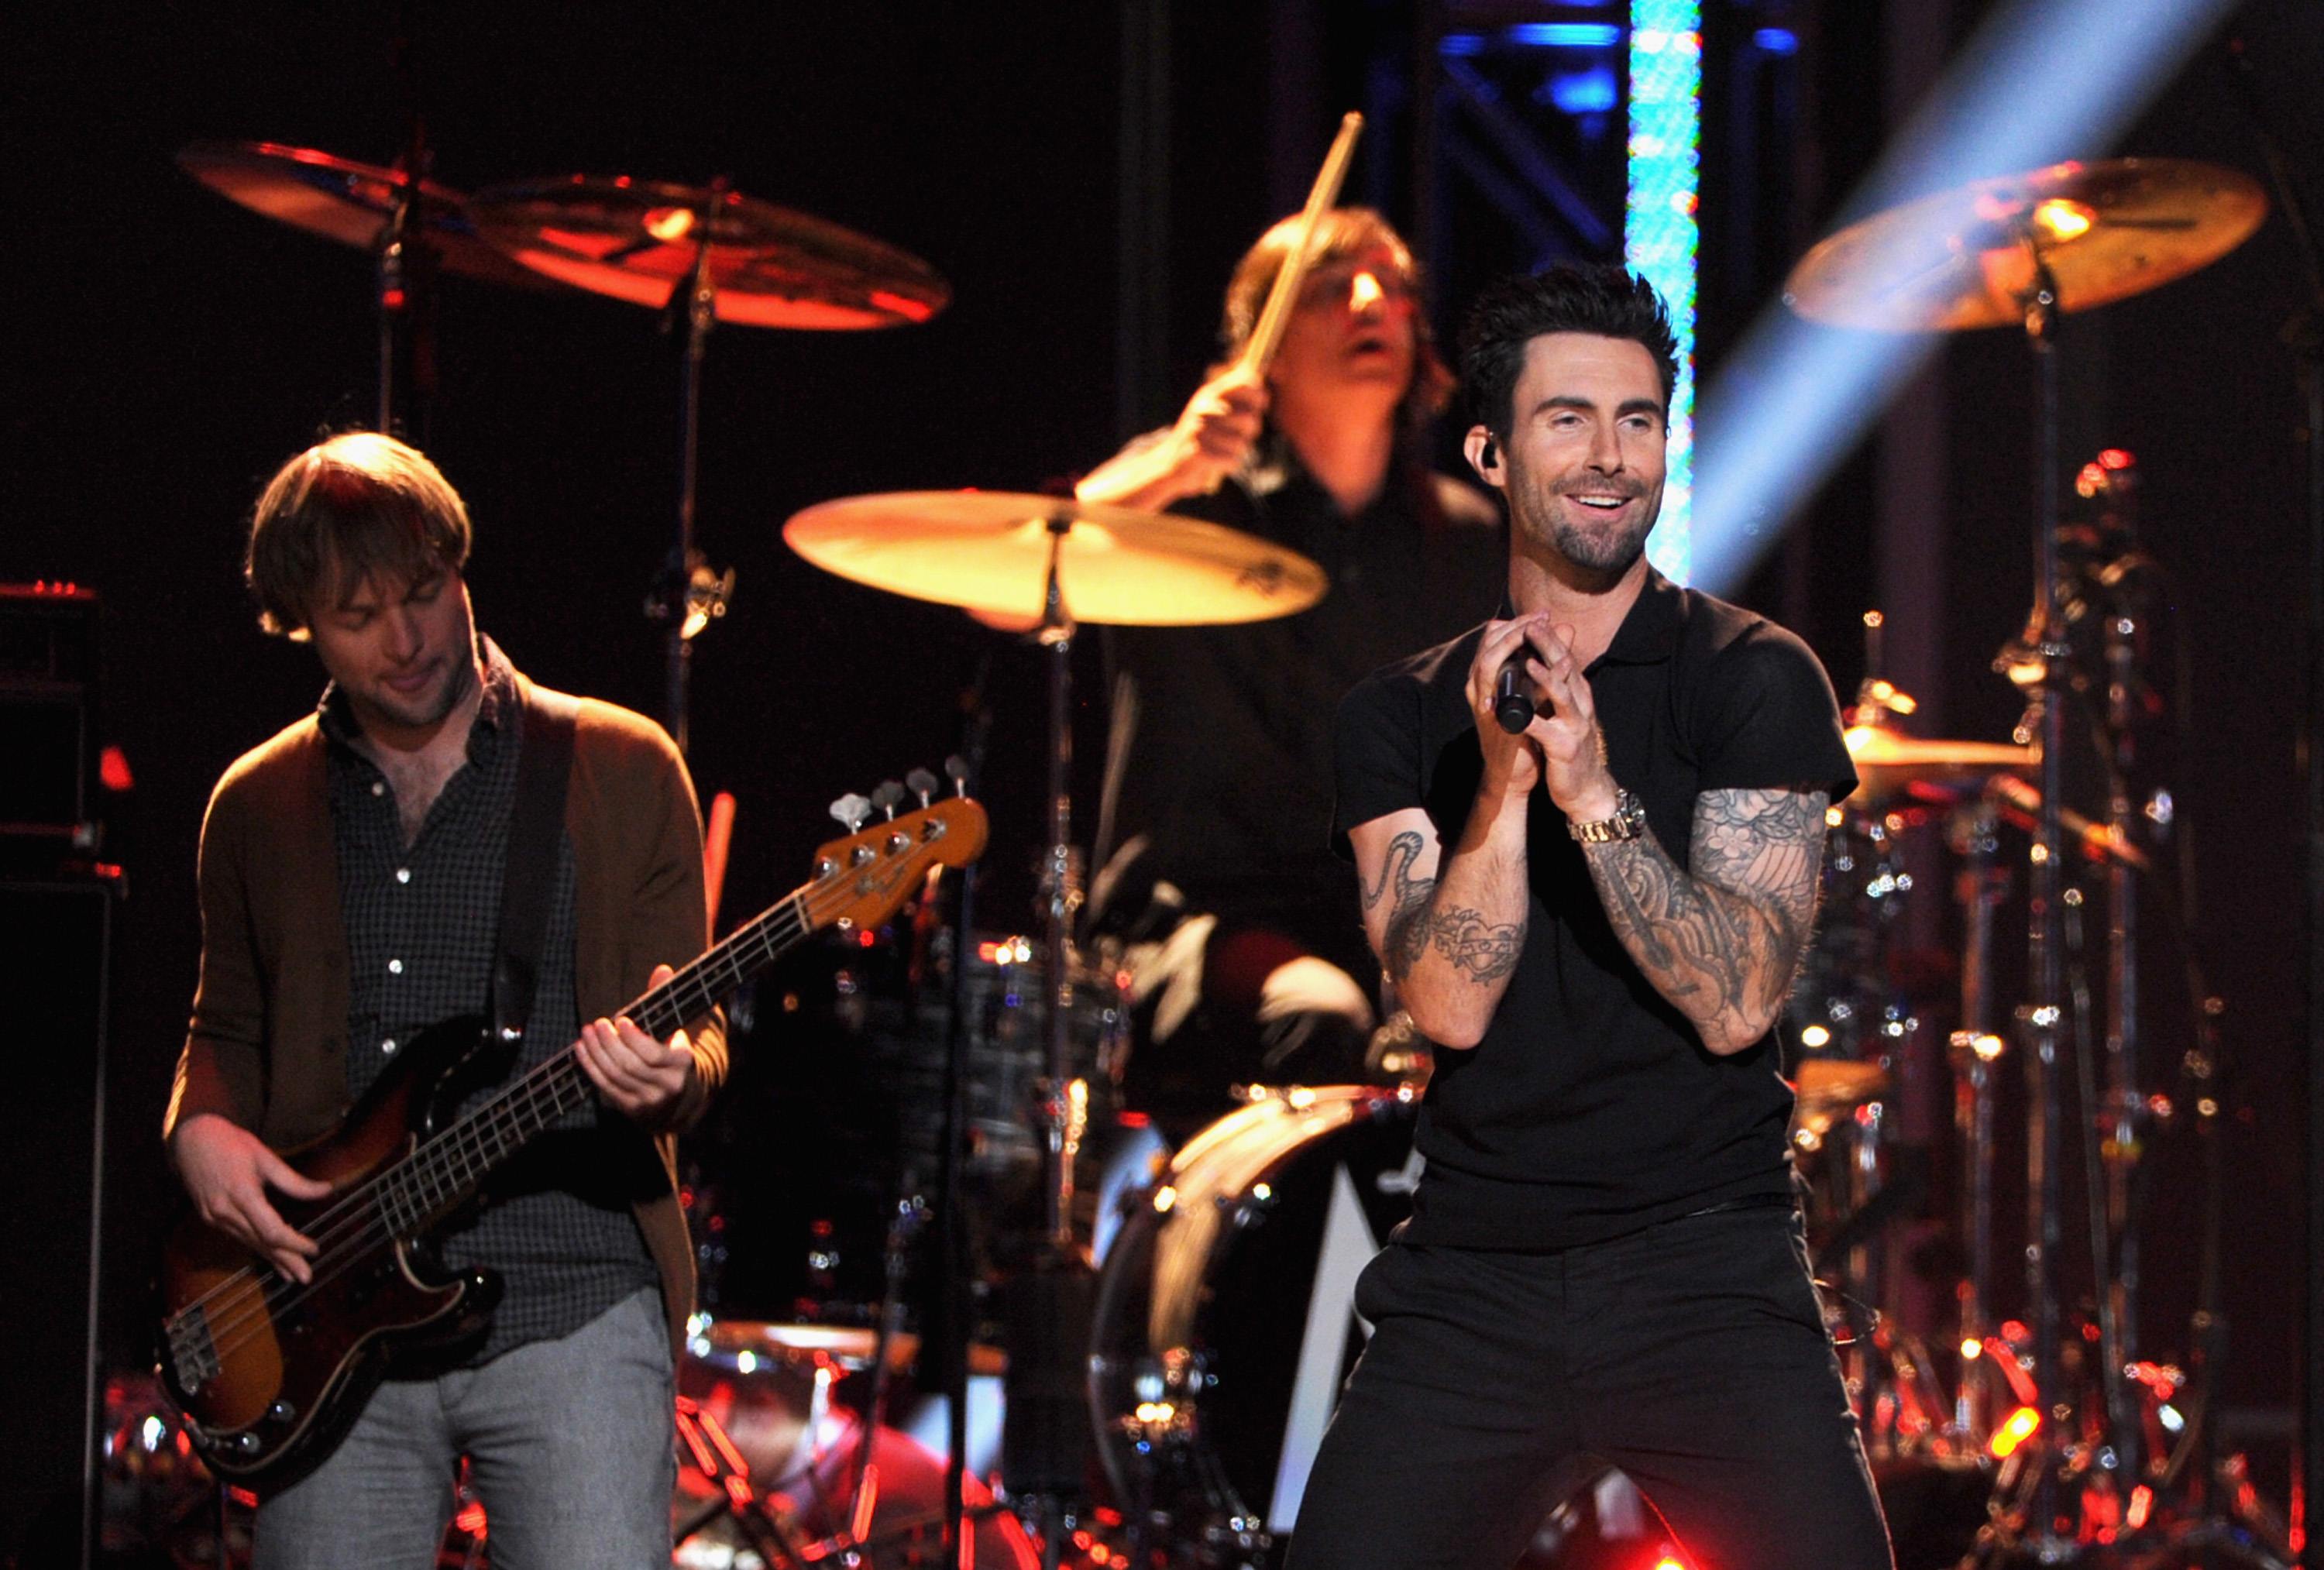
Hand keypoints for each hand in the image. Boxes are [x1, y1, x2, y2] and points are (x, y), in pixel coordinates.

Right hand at [171, 1113, 330, 1282]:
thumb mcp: (267, 1158)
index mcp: (242, 1194)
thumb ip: (295, 1181)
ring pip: (249, 1243)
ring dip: (272, 1260)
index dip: (294, 1243)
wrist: (191, 1140)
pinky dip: (257, 1248)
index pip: (272, 1230)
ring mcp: (215, 1217)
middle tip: (306, 1278)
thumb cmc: (232, 1144)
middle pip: (261, 1243)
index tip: (314, 1248)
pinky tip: (271, 1259)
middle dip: (285, 1261)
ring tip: (293, 1275)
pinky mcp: (210, 1218)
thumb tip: (326, 1191)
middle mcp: (225, 1211)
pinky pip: (238, 1237)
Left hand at [575, 964, 695, 1123]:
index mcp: (682, 1062)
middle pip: (631, 1065)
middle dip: (610, 1043)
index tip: (619, 1020)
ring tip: (586, 1033)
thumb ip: (665, 1000)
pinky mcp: (632, 1109)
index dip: (633, 1038)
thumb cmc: (670, 1051)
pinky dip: (591, 1068)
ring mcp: (650, 1100)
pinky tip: (582, 1050)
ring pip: (616, 1076)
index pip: (654, 1054)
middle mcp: (669, 1085)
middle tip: (597, 1024)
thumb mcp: (673, 1027)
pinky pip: (606, 1087)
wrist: (676, 1095)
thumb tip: (662, 969)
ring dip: (597, 1053)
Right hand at [1161, 364, 1268, 494]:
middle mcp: (1204, 408)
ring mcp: (1199, 430)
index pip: (1246, 384)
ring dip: (1236, 451)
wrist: (1169, 464)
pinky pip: (1231, 460)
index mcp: (1209, 394)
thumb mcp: (1215, 411)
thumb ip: (1237, 400)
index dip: (1258, 397)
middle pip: (1249, 419)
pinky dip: (1228, 465)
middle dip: (1250, 432)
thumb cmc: (1201, 438)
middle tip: (1239, 435)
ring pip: (1241, 444)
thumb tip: (1263, 392)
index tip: (1260, 405)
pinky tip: (1215, 463)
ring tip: (1222, 450)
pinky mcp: (1198, 453)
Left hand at [1465, 614, 1619, 819]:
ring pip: (1562, 695)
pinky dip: (1531, 719)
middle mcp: (1581, 705)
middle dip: (1549, 646)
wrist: (1585, 787)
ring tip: (1528, 660)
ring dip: (1546, 677)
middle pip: (1566, 669)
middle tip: (1532, 625)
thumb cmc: (1569, 745)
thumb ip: (1558, 686)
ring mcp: (1575, 726)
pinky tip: (1517, 712)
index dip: (1551, 638)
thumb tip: (1547, 659)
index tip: (1534, 618)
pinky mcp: (1565, 748)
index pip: (1565, 658)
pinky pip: (1546, 730)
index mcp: (1578, 694)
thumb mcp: (1565, 711)